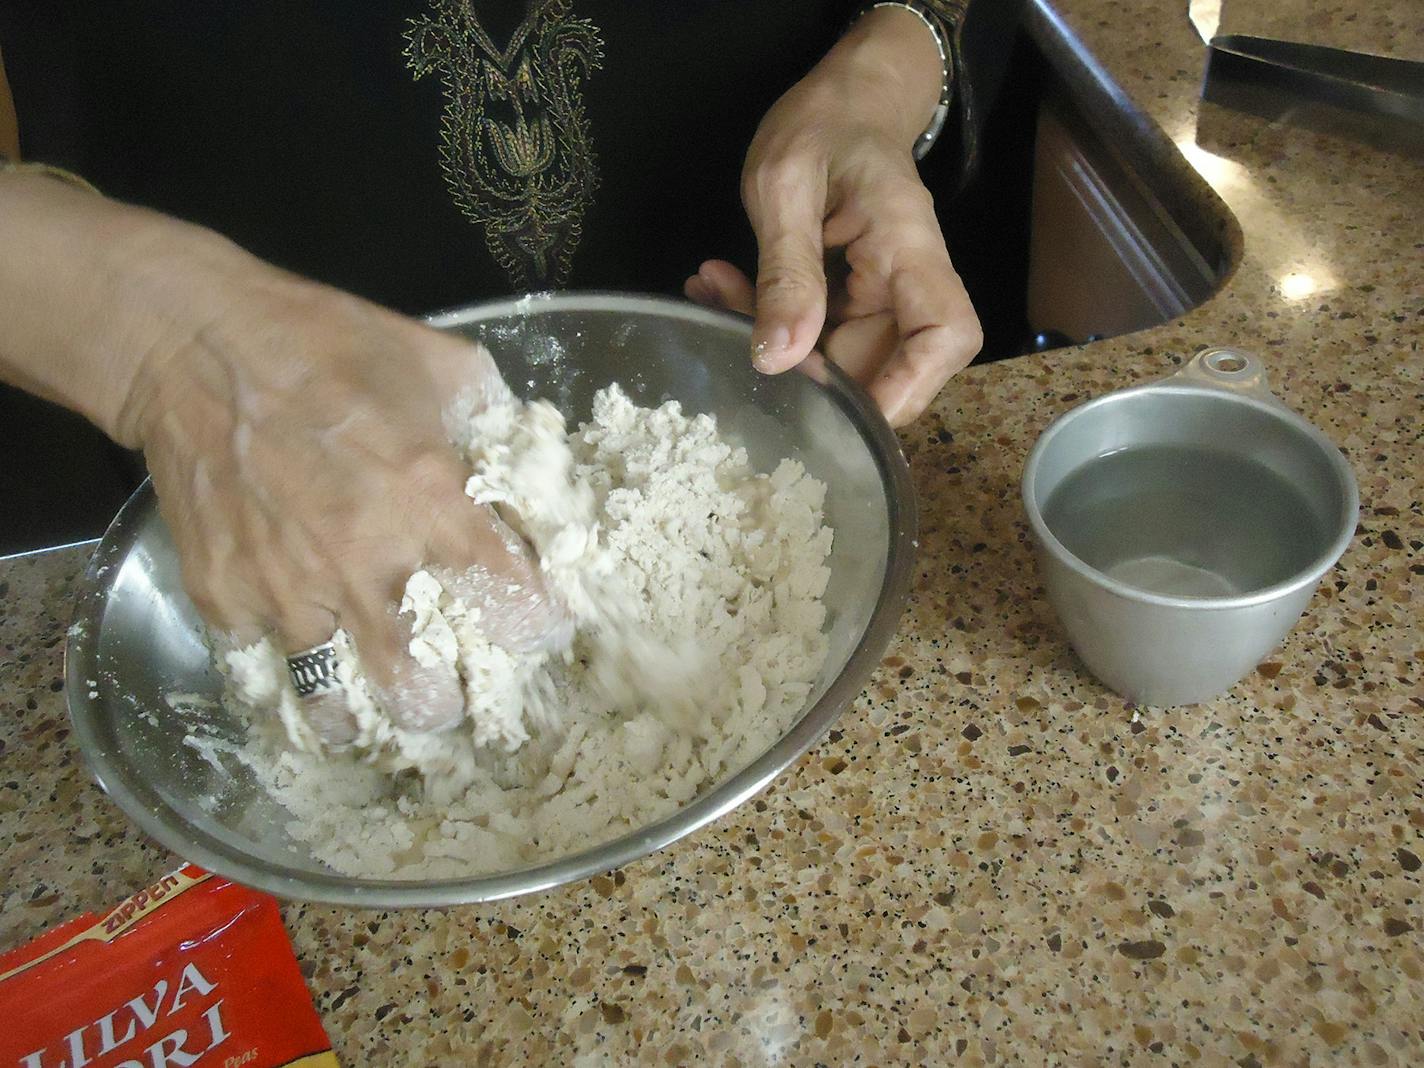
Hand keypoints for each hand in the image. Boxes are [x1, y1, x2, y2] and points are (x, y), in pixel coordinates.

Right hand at [121, 237, 563, 742]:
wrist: (196, 343)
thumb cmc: (325, 342)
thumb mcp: (437, 362)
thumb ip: (491, 416)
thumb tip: (525, 448)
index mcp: (429, 501)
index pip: (504, 596)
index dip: (531, 625)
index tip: (537, 635)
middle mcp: (361, 561)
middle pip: (413, 683)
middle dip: (436, 705)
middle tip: (445, 704)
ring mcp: (285, 587)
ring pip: (327, 694)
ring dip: (352, 711)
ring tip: (363, 720)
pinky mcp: (222, 593)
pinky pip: (260, 655)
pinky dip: (278, 658)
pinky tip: (290, 648)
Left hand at [685, 7, 981, 426]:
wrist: (841, 102)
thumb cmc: (822, 124)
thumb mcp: (786, 186)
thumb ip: (785, 271)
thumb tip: (778, 358)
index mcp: (911, 249)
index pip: (946, 337)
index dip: (908, 387)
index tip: (844, 410)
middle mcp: (906, 284)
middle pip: (884, 365)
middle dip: (804, 369)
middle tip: (732, 327)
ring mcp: (878, 298)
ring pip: (835, 358)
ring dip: (770, 342)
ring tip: (713, 289)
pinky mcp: (847, 302)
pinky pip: (811, 335)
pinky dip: (763, 321)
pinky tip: (718, 286)